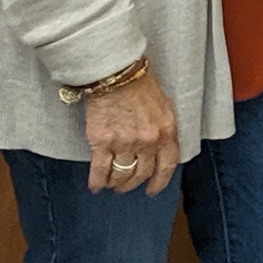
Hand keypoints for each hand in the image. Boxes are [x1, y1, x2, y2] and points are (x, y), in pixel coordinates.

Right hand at [84, 72, 179, 196]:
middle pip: (142, 173)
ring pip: (122, 174)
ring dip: (116, 183)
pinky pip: (100, 170)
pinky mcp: (103, 142)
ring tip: (112, 184)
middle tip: (126, 186)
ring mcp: (125, 144)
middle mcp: (148, 142)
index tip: (152, 189)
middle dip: (133, 183)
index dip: (159, 181)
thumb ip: (162, 127)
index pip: (167, 165)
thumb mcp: (162, 105)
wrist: (114, 72)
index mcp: (166, 131)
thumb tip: (158, 144)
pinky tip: (95, 186)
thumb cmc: (137, 83)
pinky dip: (97, 181)